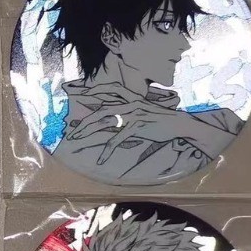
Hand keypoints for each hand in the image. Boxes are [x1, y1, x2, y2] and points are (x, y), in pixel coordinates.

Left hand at [67, 97, 213, 164]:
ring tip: (76, 139)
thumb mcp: (141, 116)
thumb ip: (126, 118)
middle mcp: (129, 103)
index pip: (107, 91)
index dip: (90, 90)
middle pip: (101, 109)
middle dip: (84, 118)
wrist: (179, 124)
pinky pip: (118, 138)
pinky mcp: (138, 125)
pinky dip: (108, 150)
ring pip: (105, 120)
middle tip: (71, 129)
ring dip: (88, 130)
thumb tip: (111, 125)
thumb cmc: (161, 122)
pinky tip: (101, 160)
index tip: (75, 93)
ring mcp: (133, 113)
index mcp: (130, 99)